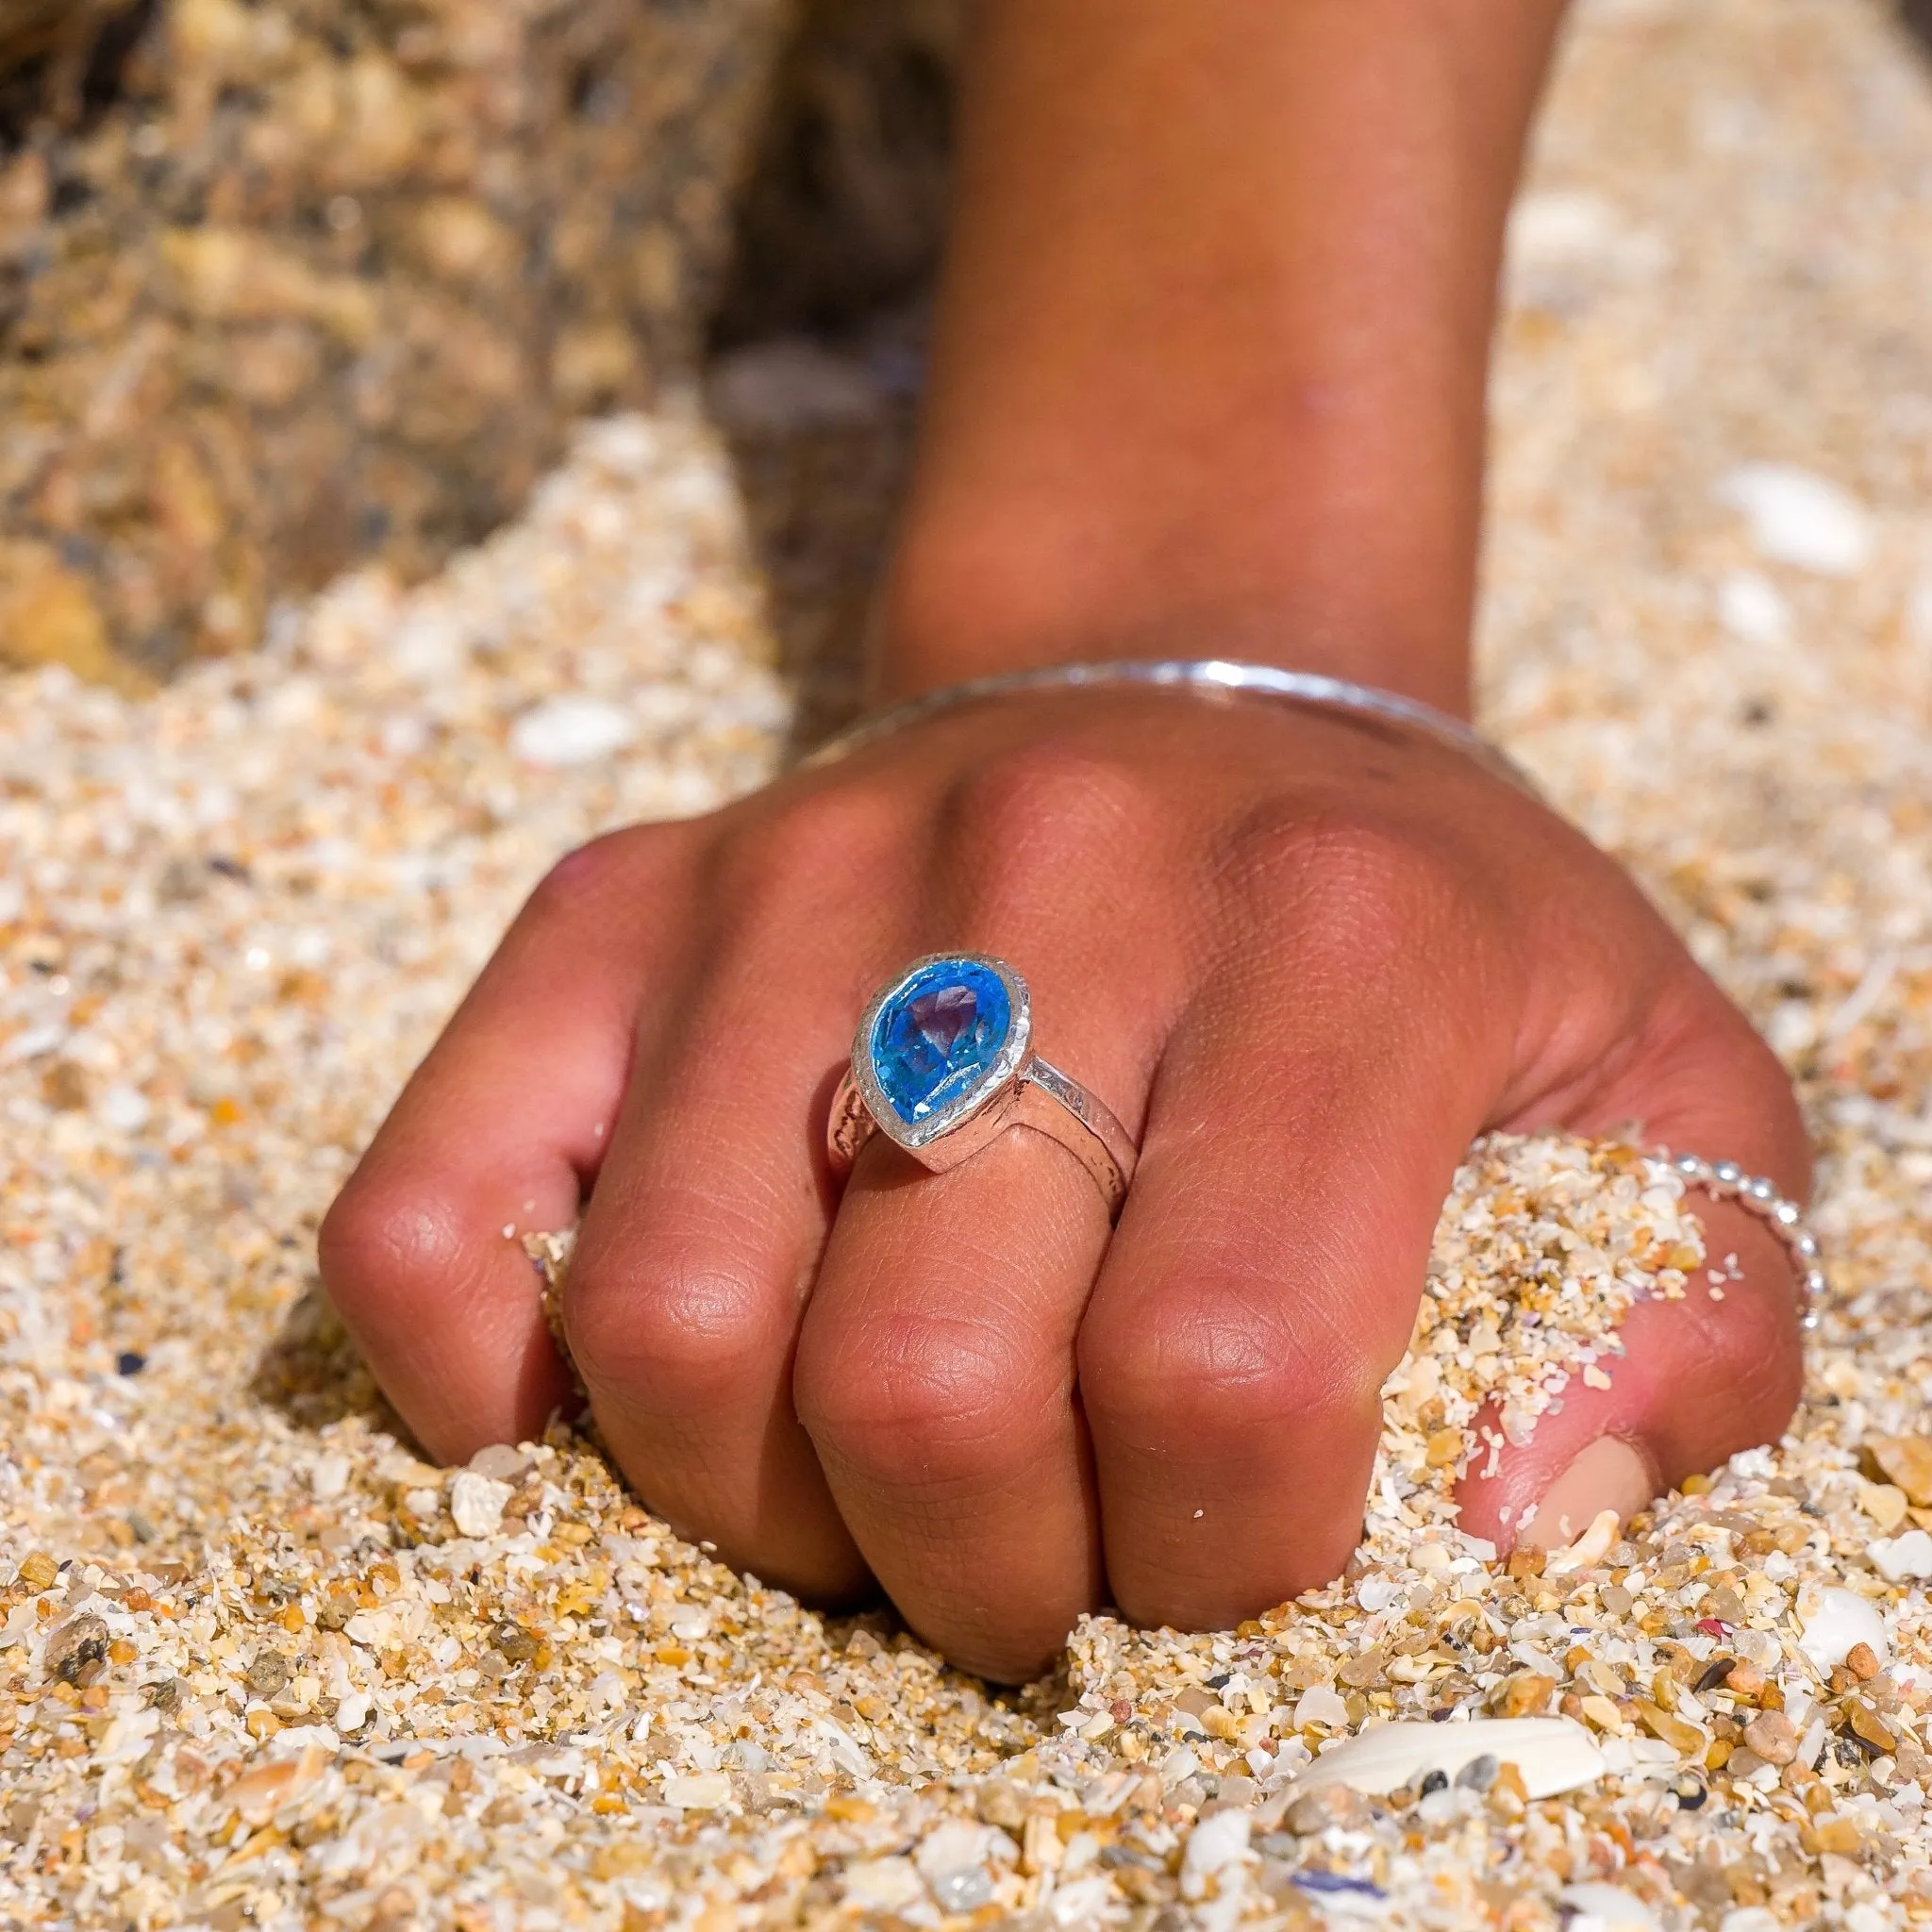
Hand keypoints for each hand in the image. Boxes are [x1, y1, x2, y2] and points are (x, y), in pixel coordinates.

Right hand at [319, 687, 1807, 1680]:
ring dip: (756, 1509)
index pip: (1227, 1369)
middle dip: (974, 1579)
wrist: (1205, 694)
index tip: (1224, 1549)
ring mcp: (798, 873)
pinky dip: (467, 1356)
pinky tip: (568, 1417)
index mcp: (1343, 936)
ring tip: (864, 1491)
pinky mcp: (626, 898)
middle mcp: (1050, 865)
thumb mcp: (1659, 1097)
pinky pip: (439, 1178)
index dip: (1220, 1558)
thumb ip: (1681, 1330)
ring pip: (665, 1319)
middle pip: (920, 1378)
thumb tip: (1496, 1534)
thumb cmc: (1429, 947)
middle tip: (1033, 1568)